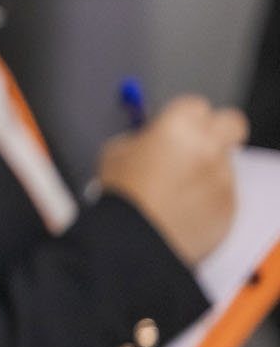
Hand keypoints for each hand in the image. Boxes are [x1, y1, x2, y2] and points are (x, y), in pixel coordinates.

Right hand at [97, 95, 245, 265]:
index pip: (195, 104)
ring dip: (208, 169)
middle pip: (231, 122)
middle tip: (196, 145)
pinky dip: (208, 199)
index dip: (183, 116)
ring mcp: (223, 178)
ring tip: (177, 190)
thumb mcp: (115, 153)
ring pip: (226, 162)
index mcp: (178, 127)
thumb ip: (139, 138)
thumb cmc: (121, 198)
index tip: (174, 127)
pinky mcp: (229, 206)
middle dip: (216, 130)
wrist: (132, 242)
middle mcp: (208, 148)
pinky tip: (182, 210)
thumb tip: (148, 137)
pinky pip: (225, 195)